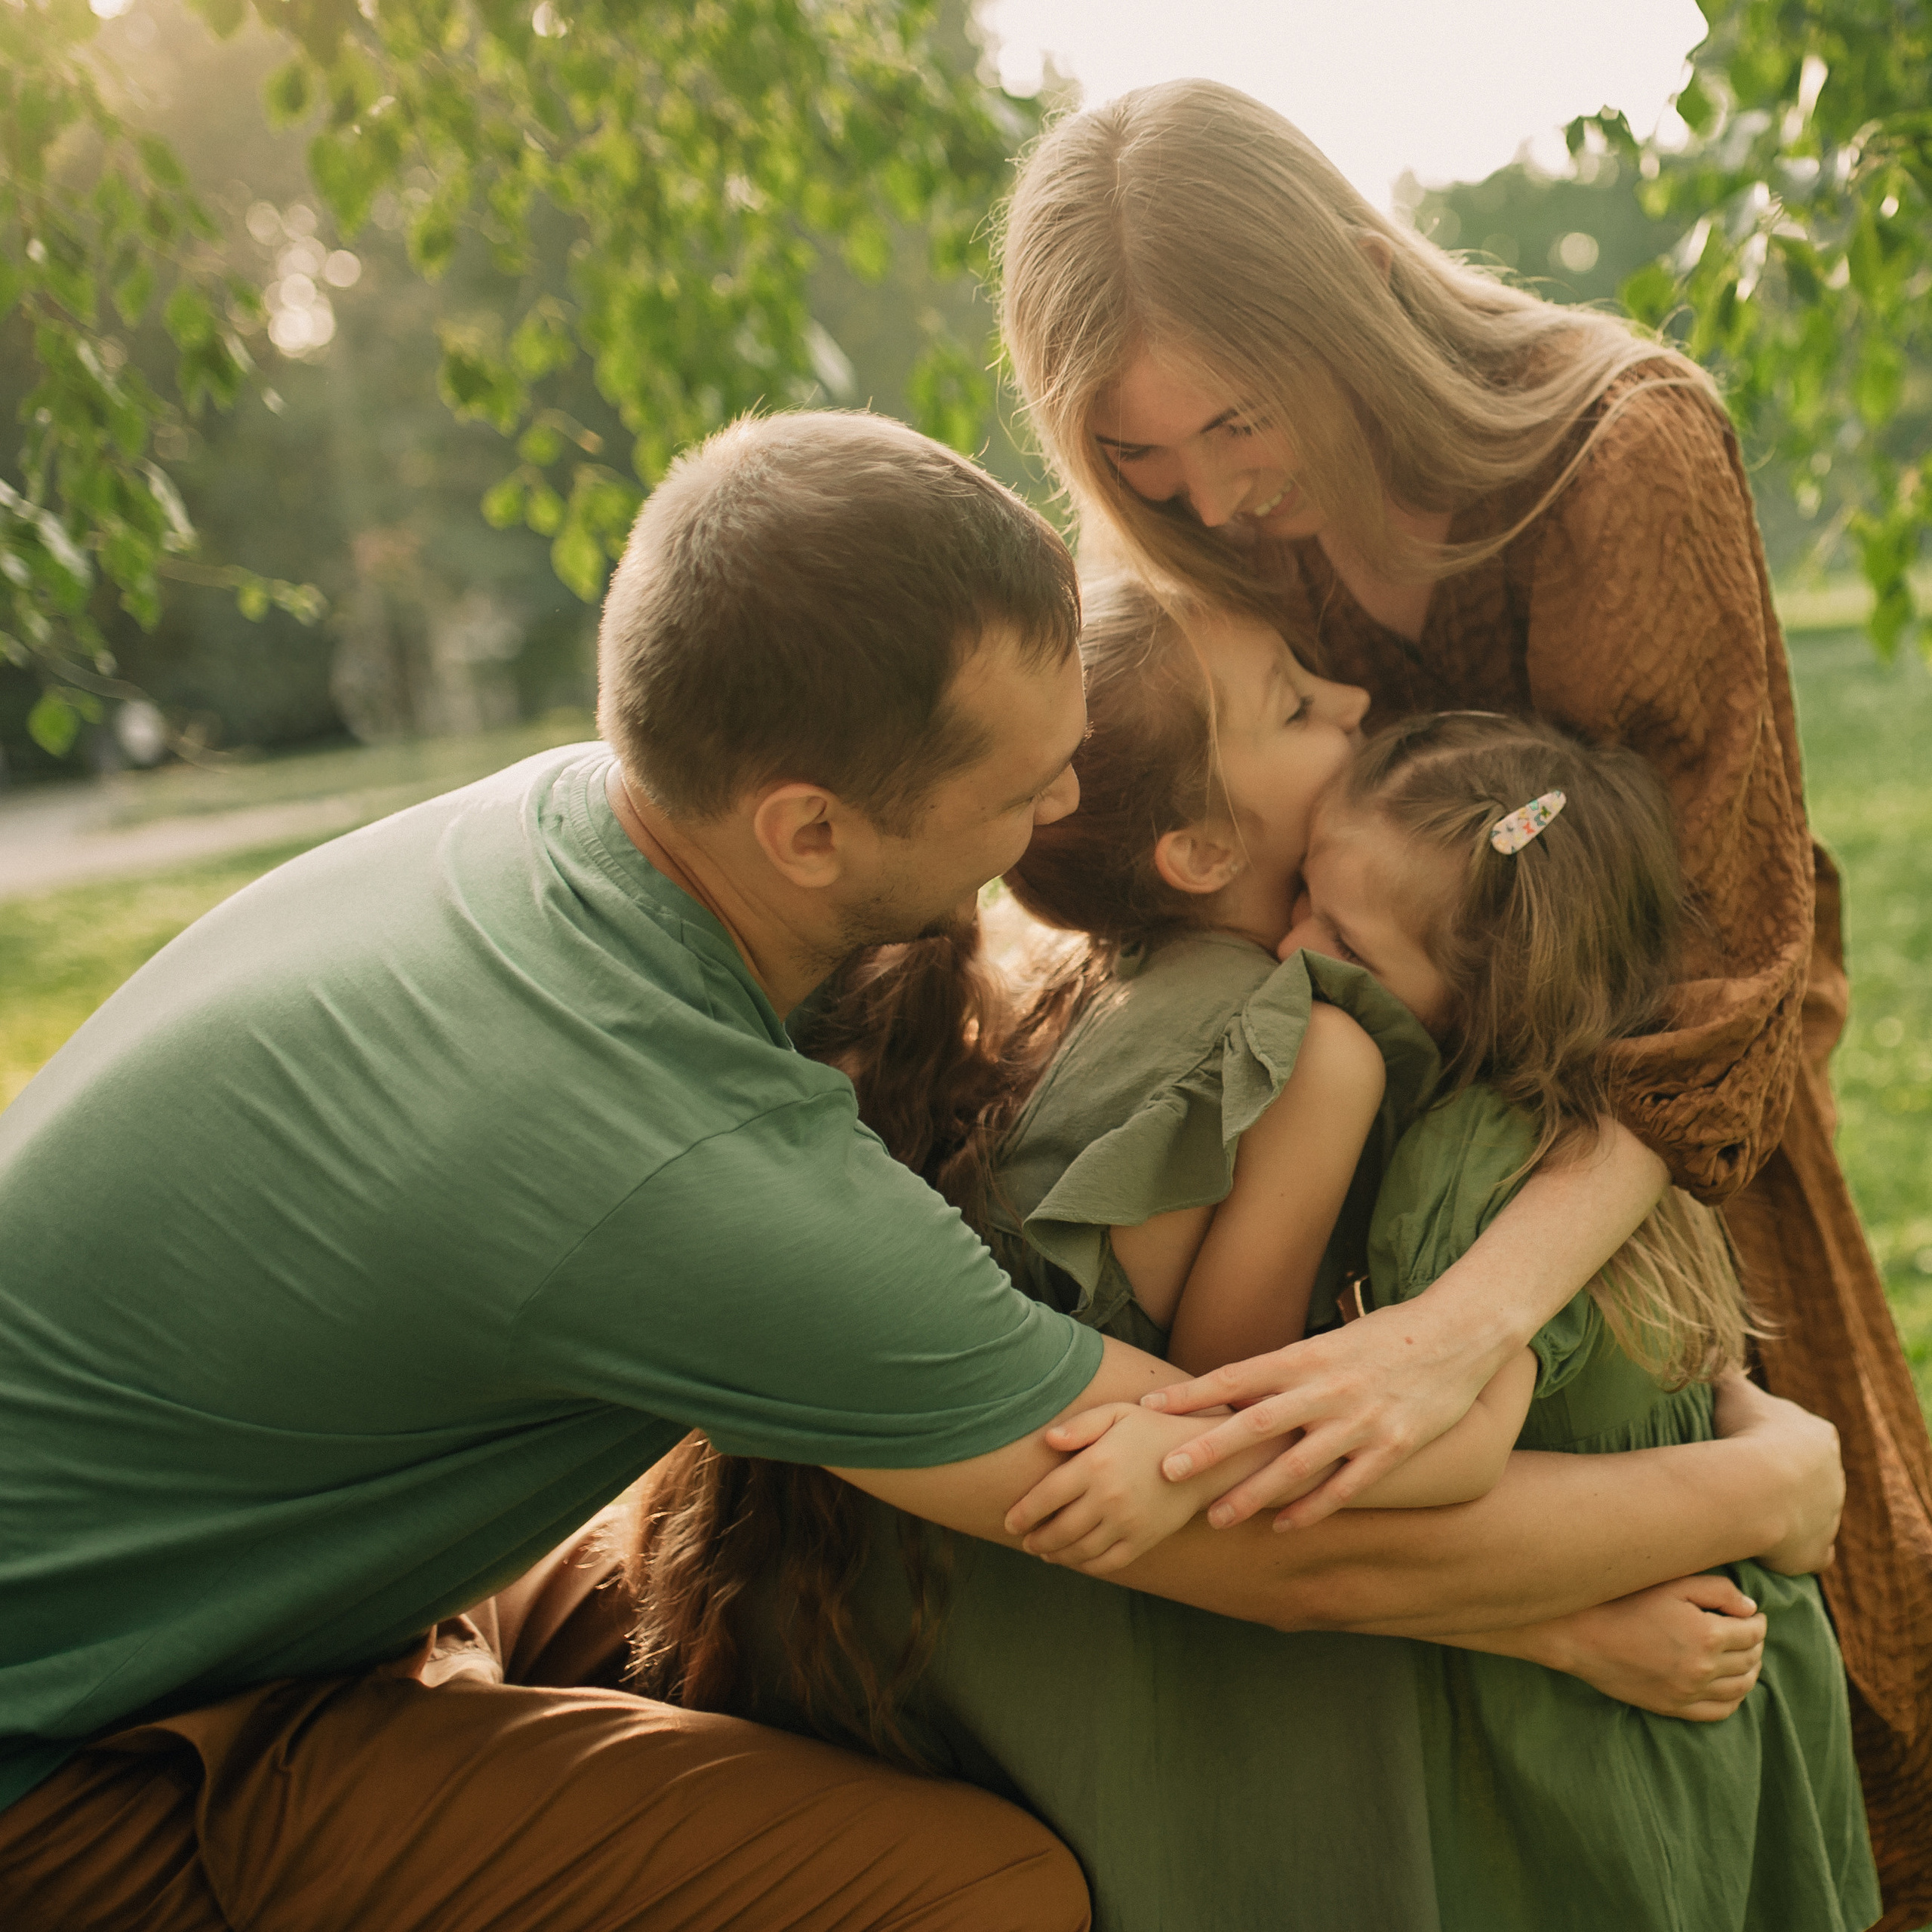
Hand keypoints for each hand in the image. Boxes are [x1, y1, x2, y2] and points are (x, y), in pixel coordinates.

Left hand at [1003, 1403, 1220, 1574]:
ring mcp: (1127, 1523)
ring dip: (1056, 1555)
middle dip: (1036, 1539)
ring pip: (1080, 1550)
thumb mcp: (1117, 1414)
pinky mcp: (1143, 1540)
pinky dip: (1086, 1565)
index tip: (1009, 1523)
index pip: (1046, 1497)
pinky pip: (1107, 1562)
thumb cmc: (1153, 1429)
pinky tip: (1075, 1559)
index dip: (1023, 1513)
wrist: (1204, 1458)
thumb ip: (1080, 1426)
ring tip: (1044, 1552)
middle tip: (1025, 1541)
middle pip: (1058, 1530)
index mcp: (1095, 1465)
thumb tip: (1047, 1440)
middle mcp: (1108, 1498)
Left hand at [1138, 1297, 1503, 1529]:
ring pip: (1295, 1466)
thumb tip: (1235, 1389)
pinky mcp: (1394, 1447)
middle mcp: (1328, 1389)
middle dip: (1208, 1450)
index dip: (1191, 1393)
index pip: (1235, 1376)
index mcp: (1306, 1356)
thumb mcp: (1330, 1340)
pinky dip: (1312, 1509)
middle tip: (1165, 1471)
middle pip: (1255, 1423)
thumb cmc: (1387, 1333)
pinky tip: (1282, 1526)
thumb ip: (1288, 1367)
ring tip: (1215, 1517)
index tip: (1149, 1408)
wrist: (1460, 1332)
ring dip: (1252, 1495)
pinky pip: (1346, 1487)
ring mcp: (1361, 1421)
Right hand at [1513, 1574, 1766, 1720]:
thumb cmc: (1623, 1599)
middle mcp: (1704, 1669)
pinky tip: (1729, 1683)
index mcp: (1707, 1635)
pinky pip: (1720, 1711)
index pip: (1753, 1632)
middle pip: (1750, 1660)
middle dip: (1756, 1643)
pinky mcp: (1674, 1707)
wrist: (1582, 1634)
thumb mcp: (1672, 1582)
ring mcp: (1689, 1692)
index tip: (1752, 1613)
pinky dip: (1734, 1698)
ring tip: (1744, 1655)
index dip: (1758, 1621)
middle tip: (1748, 1630)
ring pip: (1740, 1688)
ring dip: (1750, 1670)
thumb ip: (1717, 1589)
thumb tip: (1749, 1608)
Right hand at [1712, 1374, 1842, 1574]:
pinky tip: (1771, 1547)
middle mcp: (1834, 1476)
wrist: (1760, 1486)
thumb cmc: (1747, 1432)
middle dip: (1784, 1478)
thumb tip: (1709, 1345)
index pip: (1801, 1435)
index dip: (1773, 1438)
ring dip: (1788, 1513)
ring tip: (1748, 1511)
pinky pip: (1812, 1552)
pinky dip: (1796, 1550)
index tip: (1744, 1442)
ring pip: (1811, 1514)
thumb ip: (1723, 1369)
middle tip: (1742, 1479)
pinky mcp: (1818, 1550)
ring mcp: (1830, 1516)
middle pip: (1809, 1476)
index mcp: (1820, 1436)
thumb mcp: (1733, 1390)